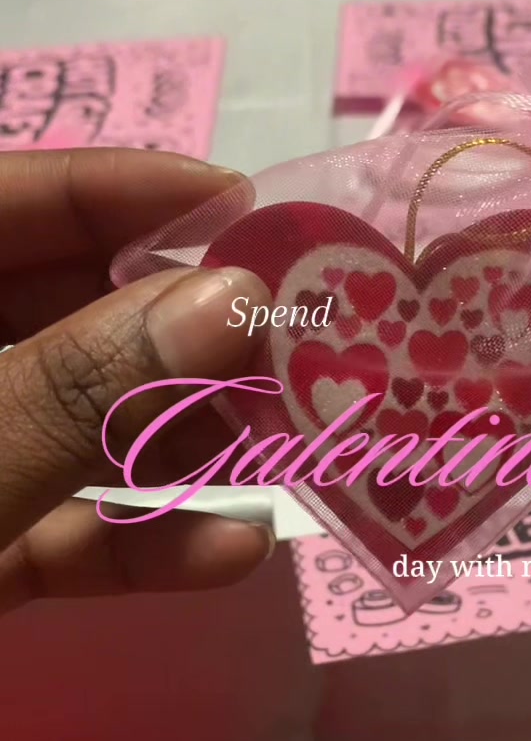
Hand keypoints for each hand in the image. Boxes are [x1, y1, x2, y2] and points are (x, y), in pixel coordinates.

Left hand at [0, 148, 272, 615]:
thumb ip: (76, 390)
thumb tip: (233, 301)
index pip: (5, 203)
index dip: (118, 190)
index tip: (243, 202)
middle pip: (55, 314)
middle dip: (176, 332)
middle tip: (292, 342)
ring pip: (69, 426)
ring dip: (174, 438)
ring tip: (288, 443)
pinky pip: (56, 532)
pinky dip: (134, 540)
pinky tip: (228, 550)